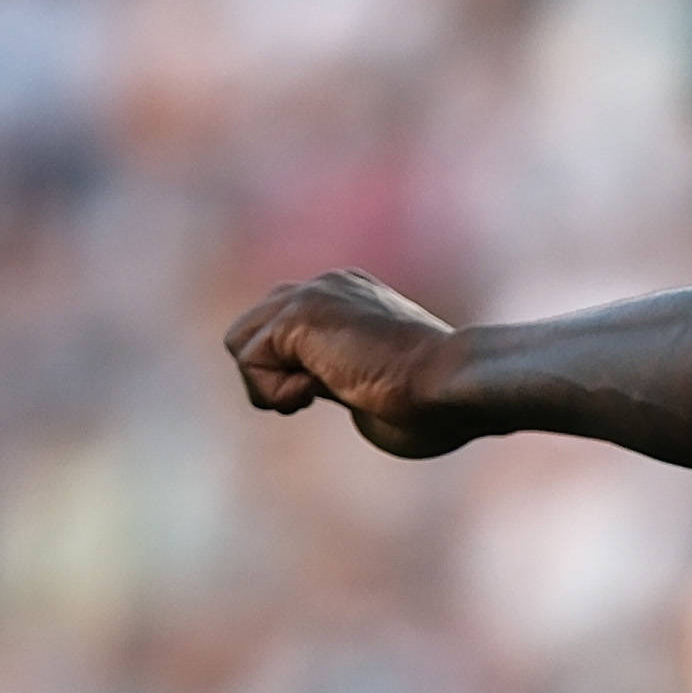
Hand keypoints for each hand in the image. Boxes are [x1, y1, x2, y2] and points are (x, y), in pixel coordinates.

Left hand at [222, 270, 472, 454]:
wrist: (451, 385)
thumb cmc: (433, 406)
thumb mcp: (372, 390)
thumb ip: (334, 379)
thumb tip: (306, 388)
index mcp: (351, 298)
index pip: (285, 329)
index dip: (293, 373)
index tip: (335, 395)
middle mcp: (327, 286)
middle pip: (253, 327)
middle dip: (269, 375)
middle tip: (311, 398)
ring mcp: (311, 294)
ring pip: (241, 341)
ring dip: (266, 384)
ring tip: (311, 396)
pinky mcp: (299, 315)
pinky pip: (249, 359)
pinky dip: (274, 392)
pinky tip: (317, 393)